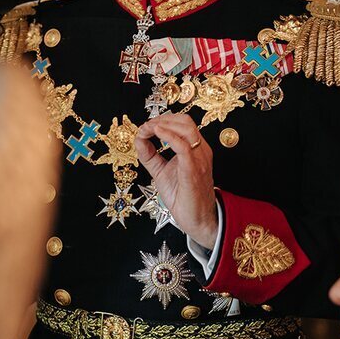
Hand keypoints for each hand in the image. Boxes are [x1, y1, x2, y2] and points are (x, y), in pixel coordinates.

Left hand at [134, 113, 217, 249]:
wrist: (196, 219)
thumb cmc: (183, 197)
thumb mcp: (161, 172)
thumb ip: (150, 156)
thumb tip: (139, 140)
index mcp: (195, 149)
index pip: (181, 123)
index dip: (161, 120)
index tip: (144, 128)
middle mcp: (200, 150)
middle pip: (185, 120)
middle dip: (161, 119)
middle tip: (145, 128)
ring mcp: (199, 159)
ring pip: (185, 128)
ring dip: (162, 124)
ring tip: (148, 130)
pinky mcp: (193, 170)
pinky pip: (184, 146)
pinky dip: (168, 136)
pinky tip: (156, 134)